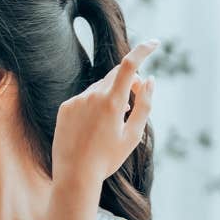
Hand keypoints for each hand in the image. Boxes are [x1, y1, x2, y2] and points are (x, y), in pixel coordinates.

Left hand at [53, 39, 159, 186]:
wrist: (75, 176)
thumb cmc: (108, 158)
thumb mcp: (133, 135)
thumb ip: (144, 105)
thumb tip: (149, 80)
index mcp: (112, 103)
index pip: (129, 65)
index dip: (143, 50)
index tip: (155, 43)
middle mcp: (92, 96)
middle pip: (115, 76)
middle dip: (128, 83)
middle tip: (134, 102)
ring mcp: (76, 101)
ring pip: (99, 89)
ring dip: (109, 98)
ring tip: (108, 125)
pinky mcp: (65, 108)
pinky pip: (84, 99)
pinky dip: (92, 107)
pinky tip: (92, 129)